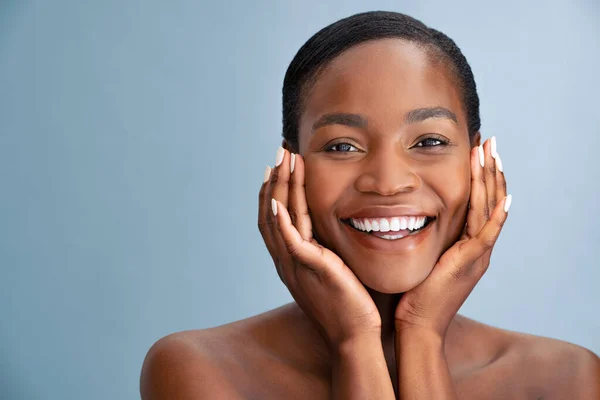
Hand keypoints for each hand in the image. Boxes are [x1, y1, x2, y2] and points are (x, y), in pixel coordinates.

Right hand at [258, 147, 380, 348]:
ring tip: (284, 159)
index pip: (275, 217)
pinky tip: (279, 199)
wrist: (355, 335)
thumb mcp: (336, 268)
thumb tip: (341, 224)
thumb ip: (331, 246)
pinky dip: (280, 219)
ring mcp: (294, 264)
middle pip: (270, 212)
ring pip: (277, 219)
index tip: (281, 164)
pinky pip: (289, 239)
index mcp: (292, 258)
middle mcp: (286, 259)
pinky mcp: (309, 268)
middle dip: (275, 179)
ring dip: (279, 187)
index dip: (274, 189)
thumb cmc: (352, 304)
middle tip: (280, 150)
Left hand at [394, 137, 510, 337]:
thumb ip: (423, 237)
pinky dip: (496, 211)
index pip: (479, 203)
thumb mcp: (422, 258)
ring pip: (492, 208)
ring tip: (491, 151)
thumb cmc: (413, 295)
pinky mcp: (471, 261)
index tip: (474, 150)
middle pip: (491, 199)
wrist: (417, 325)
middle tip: (489, 141)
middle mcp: (478, 247)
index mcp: (467, 246)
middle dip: (489, 169)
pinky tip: (502, 192)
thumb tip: (404, 218)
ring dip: (491, 178)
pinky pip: (488, 230)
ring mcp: (477, 254)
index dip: (479, 176)